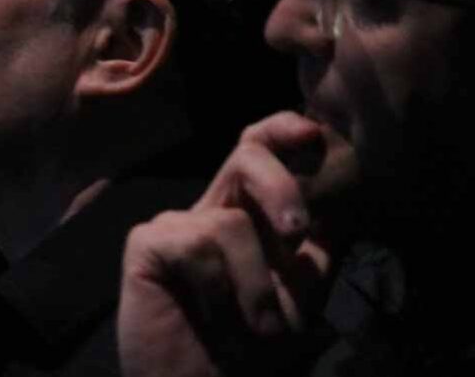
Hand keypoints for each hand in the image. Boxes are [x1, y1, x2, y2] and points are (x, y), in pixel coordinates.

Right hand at [118, 112, 337, 376]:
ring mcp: (175, 226)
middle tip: (297, 231)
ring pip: (230, 222)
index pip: (259, 154)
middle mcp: (209, 214)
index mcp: (246, 220)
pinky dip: (217, 289)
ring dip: (256, 288)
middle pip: (244, 157)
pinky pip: (195, 243)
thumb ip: (312, 264)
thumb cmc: (246, 355)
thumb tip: (338, 218)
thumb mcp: (297, 307)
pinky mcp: (146, 244)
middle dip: (280, 185)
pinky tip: (210, 316)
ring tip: (252, 331)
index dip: (281, 131)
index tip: (312, 135)